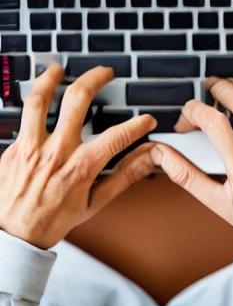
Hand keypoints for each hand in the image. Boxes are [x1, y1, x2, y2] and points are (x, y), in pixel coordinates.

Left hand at [0, 64, 156, 249]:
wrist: (14, 236)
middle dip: (95, 79)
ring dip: (51, 79)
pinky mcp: (13, 148)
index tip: (146, 119)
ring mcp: (31, 147)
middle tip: (104, 73)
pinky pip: (23, 117)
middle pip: (78, 100)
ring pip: (40, 100)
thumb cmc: (53, 220)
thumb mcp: (96, 203)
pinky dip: (33, 103)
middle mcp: (56, 151)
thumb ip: (124, 177)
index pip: (117, 135)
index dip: (137, 123)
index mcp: (80, 166)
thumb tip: (146, 160)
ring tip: (58, 69)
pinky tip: (39, 96)